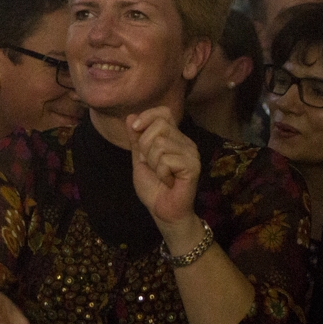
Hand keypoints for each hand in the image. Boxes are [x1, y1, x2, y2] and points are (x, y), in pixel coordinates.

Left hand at [127, 107, 202, 232]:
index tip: (135, 129)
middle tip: (150, 164)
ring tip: (160, 174)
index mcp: (174, 138)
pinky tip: (168, 181)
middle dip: (144, 146)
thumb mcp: (139, 160)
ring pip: (160, 143)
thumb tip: (130, 116)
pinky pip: (167, 160)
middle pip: (159, 125)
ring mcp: (191, 153)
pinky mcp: (193, 166)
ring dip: (152, 162)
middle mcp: (185, 142)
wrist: (163, 211)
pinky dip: (161, 173)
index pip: (163, 112)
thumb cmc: (153, 187)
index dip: (147, 117)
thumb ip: (136, 139)